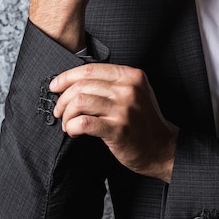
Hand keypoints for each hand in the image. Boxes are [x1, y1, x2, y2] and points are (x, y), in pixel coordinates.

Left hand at [50, 64, 178, 182]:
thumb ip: (110, 83)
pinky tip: (74, 132)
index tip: (55, 86)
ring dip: (66, 114)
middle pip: (81, 85)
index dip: (67, 77)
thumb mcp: (134, 93)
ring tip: (68, 123)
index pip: (90, 69)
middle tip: (59, 111)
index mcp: (131, 76)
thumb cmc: (143, 122)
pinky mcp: (118, 130)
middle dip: (63, 99)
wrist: (163, 149)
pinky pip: (83, 123)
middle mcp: (128, 89)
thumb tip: (73, 82)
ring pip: (79, 102)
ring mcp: (124, 109)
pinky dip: (72, 127)